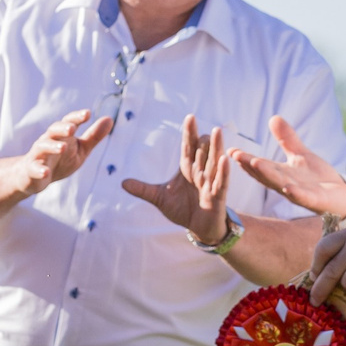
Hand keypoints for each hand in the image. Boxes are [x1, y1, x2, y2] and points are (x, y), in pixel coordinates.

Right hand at [16, 109, 114, 198]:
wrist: (33, 176)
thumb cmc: (60, 160)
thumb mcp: (80, 149)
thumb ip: (93, 136)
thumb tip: (109, 119)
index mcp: (61, 135)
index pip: (68, 122)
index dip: (76, 117)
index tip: (87, 114)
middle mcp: (48, 140)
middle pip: (53, 130)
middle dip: (62, 128)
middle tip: (73, 128)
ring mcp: (38, 154)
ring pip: (43, 147)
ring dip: (52, 146)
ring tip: (62, 148)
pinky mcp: (31, 169)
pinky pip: (34, 168)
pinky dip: (40, 170)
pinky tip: (46, 173)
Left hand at [119, 114, 232, 243]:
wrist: (198, 228)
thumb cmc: (183, 209)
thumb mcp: (160, 198)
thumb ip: (143, 189)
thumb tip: (122, 183)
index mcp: (187, 167)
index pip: (189, 146)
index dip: (189, 132)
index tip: (190, 117)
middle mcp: (200, 171)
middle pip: (203, 149)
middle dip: (203, 139)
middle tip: (203, 130)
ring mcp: (210, 182)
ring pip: (214, 160)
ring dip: (216, 146)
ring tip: (217, 130)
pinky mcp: (218, 196)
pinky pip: (222, 181)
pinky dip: (222, 171)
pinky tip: (223, 159)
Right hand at [233, 116, 345, 222]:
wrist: (341, 196)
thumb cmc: (317, 178)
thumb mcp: (300, 155)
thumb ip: (287, 139)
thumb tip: (273, 118)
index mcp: (281, 174)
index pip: (260, 165)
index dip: (246, 159)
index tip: (230, 150)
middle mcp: (286, 184)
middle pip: (266, 174)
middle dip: (251, 165)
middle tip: (236, 156)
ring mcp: (299, 193)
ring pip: (280, 184)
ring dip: (268, 175)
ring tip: (256, 163)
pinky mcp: (315, 200)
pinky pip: (303, 197)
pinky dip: (295, 193)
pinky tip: (288, 188)